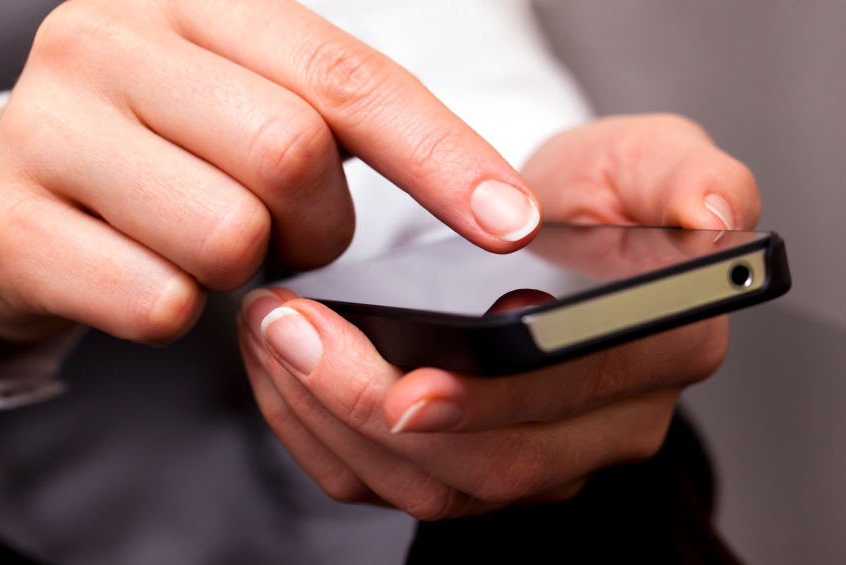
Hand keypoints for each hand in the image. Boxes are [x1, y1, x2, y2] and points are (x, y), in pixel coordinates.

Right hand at [0, 0, 539, 342]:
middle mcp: (112, 43)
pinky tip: (144, 275)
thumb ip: (332, 119)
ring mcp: (48, 130)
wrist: (14, 188)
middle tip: (287, 234)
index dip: (441, 155)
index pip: (348, 78)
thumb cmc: (161, 153)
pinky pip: (157, 299)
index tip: (508, 222)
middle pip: (292, 153)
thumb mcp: (244, 104)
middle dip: (316, 224)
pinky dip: (175, 308)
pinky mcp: (9, 224)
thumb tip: (482, 200)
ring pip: (226, 235)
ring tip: (205, 247)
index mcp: (195, 6)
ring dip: (244, 268)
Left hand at [238, 114, 759, 518]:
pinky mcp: (470, 465)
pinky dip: (321, 438)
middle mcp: (603, 424)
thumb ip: (689, 180)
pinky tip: (283, 374)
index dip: (493, 404)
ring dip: (335, 422)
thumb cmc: (593, 196)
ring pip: (431, 486)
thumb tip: (713, 217)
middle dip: (375, 409)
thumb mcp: (652, 162)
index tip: (410, 384)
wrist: (543, 226)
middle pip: (489, 464)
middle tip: (295, 333)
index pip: (576, 400)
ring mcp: (535, 456)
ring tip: (275, 338)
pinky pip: (388, 483)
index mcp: (657, 353)